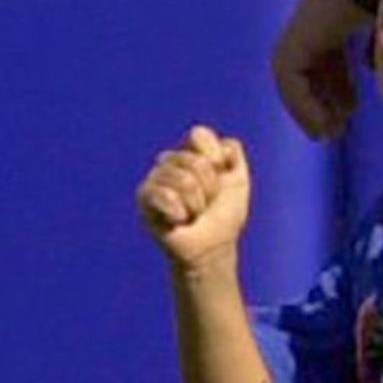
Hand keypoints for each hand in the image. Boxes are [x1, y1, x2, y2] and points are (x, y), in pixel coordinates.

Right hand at [136, 125, 250, 268]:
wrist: (213, 247)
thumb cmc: (224, 215)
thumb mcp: (239, 181)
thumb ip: (233, 154)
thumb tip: (219, 145)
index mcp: (191, 152)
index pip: (199, 135)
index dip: (216, 159)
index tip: (222, 177)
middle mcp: (170, 160)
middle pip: (196, 162)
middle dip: (210, 188)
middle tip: (206, 204)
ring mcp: (155, 177)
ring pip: (184, 180)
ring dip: (197, 204)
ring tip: (193, 213)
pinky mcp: (144, 196)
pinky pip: (164, 195)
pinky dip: (179, 212)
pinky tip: (178, 220)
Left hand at [271, 0, 373, 139]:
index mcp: (337, 9)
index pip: (329, 52)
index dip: (339, 83)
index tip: (350, 111)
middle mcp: (316, 15)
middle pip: (313, 65)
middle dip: (324, 98)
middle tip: (336, 128)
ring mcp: (304, 24)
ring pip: (294, 74)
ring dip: (309, 107)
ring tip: (325, 133)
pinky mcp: (297, 37)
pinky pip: (289, 77)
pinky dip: (301, 103)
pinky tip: (318, 123)